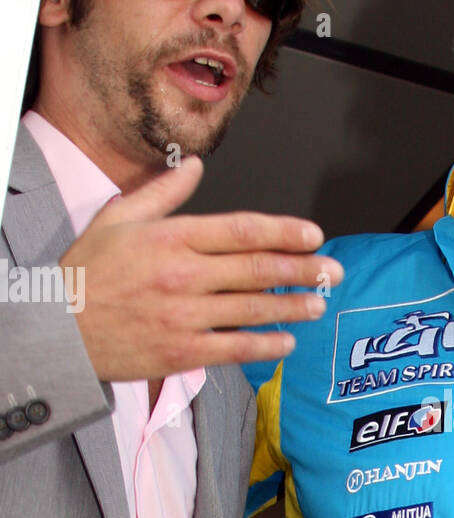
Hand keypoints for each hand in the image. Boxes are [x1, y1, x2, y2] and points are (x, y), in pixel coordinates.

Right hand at [59, 156, 342, 380]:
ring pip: (253, 309)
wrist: (57, 331)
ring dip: (292, 306)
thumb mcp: (118, 218)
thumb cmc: (85, 274)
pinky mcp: (181, 351)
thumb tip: (195, 167)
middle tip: (333, 270)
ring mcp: (184, 316)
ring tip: (318, 303)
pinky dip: (265, 345)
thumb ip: (163, 193)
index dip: (284, 232)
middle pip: (258, 269)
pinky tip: (286, 341)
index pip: (241, 230)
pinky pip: (234, 348)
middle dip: (303, 269)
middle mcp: (182, 275)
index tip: (313, 234)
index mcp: (171, 238)